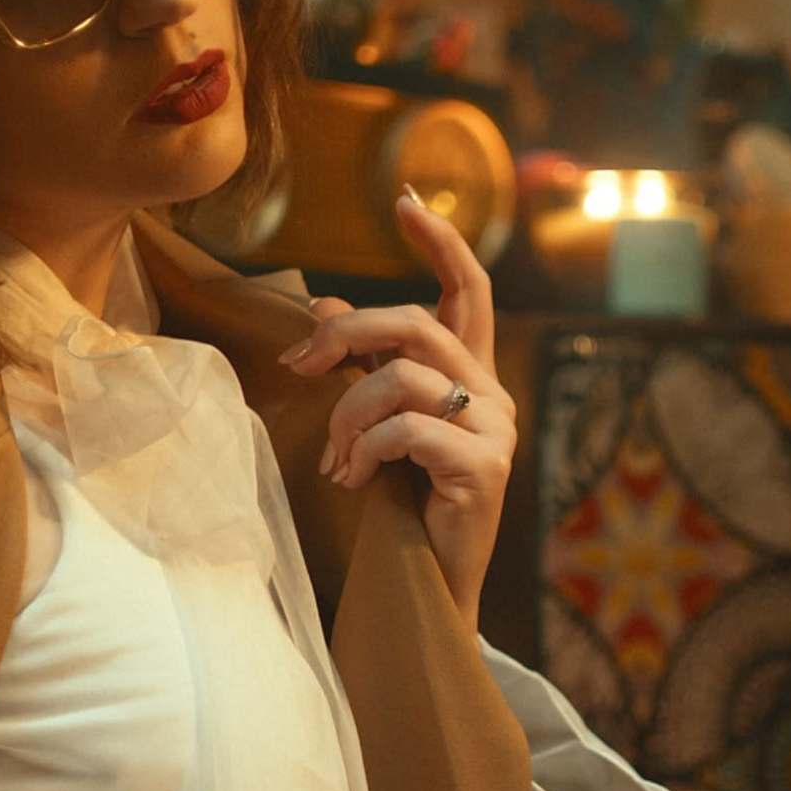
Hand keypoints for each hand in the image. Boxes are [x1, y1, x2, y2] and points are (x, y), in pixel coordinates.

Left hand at [284, 191, 514, 620]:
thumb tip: (323, 306)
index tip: (404, 201)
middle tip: (296, 364)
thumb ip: (361, 366)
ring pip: (403, 377)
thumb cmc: (404, 508)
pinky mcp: (484, 468)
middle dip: (345, 336)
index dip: (440, 241)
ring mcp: (494, 430)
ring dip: (346, 412)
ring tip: (333, 458)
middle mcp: (491, 394)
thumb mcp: (377, 425)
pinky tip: (353, 479)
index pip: (468, 289)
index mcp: (470, 376)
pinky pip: (409, 430)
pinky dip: (367, 448)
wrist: (431, 588)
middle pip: (416, 323)